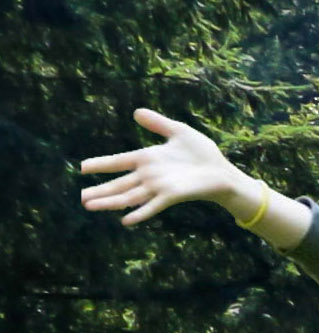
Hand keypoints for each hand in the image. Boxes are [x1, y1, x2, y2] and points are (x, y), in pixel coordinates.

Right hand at [80, 108, 256, 225]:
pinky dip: (139, 213)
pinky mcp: (172, 196)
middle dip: (100, 191)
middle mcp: (149, 175)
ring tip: (91, 207)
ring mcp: (159, 187)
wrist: (222, 171)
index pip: (118, 161)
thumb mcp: (179, 131)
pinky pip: (152, 206)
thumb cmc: (203, 152)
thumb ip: (157, 123)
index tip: (82, 167)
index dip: (101, 164)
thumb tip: (136, 112)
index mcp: (147, 158)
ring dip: (110, 202)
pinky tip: (125, 221)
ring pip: (129, 196)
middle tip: (81, 198)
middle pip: (119, 184)